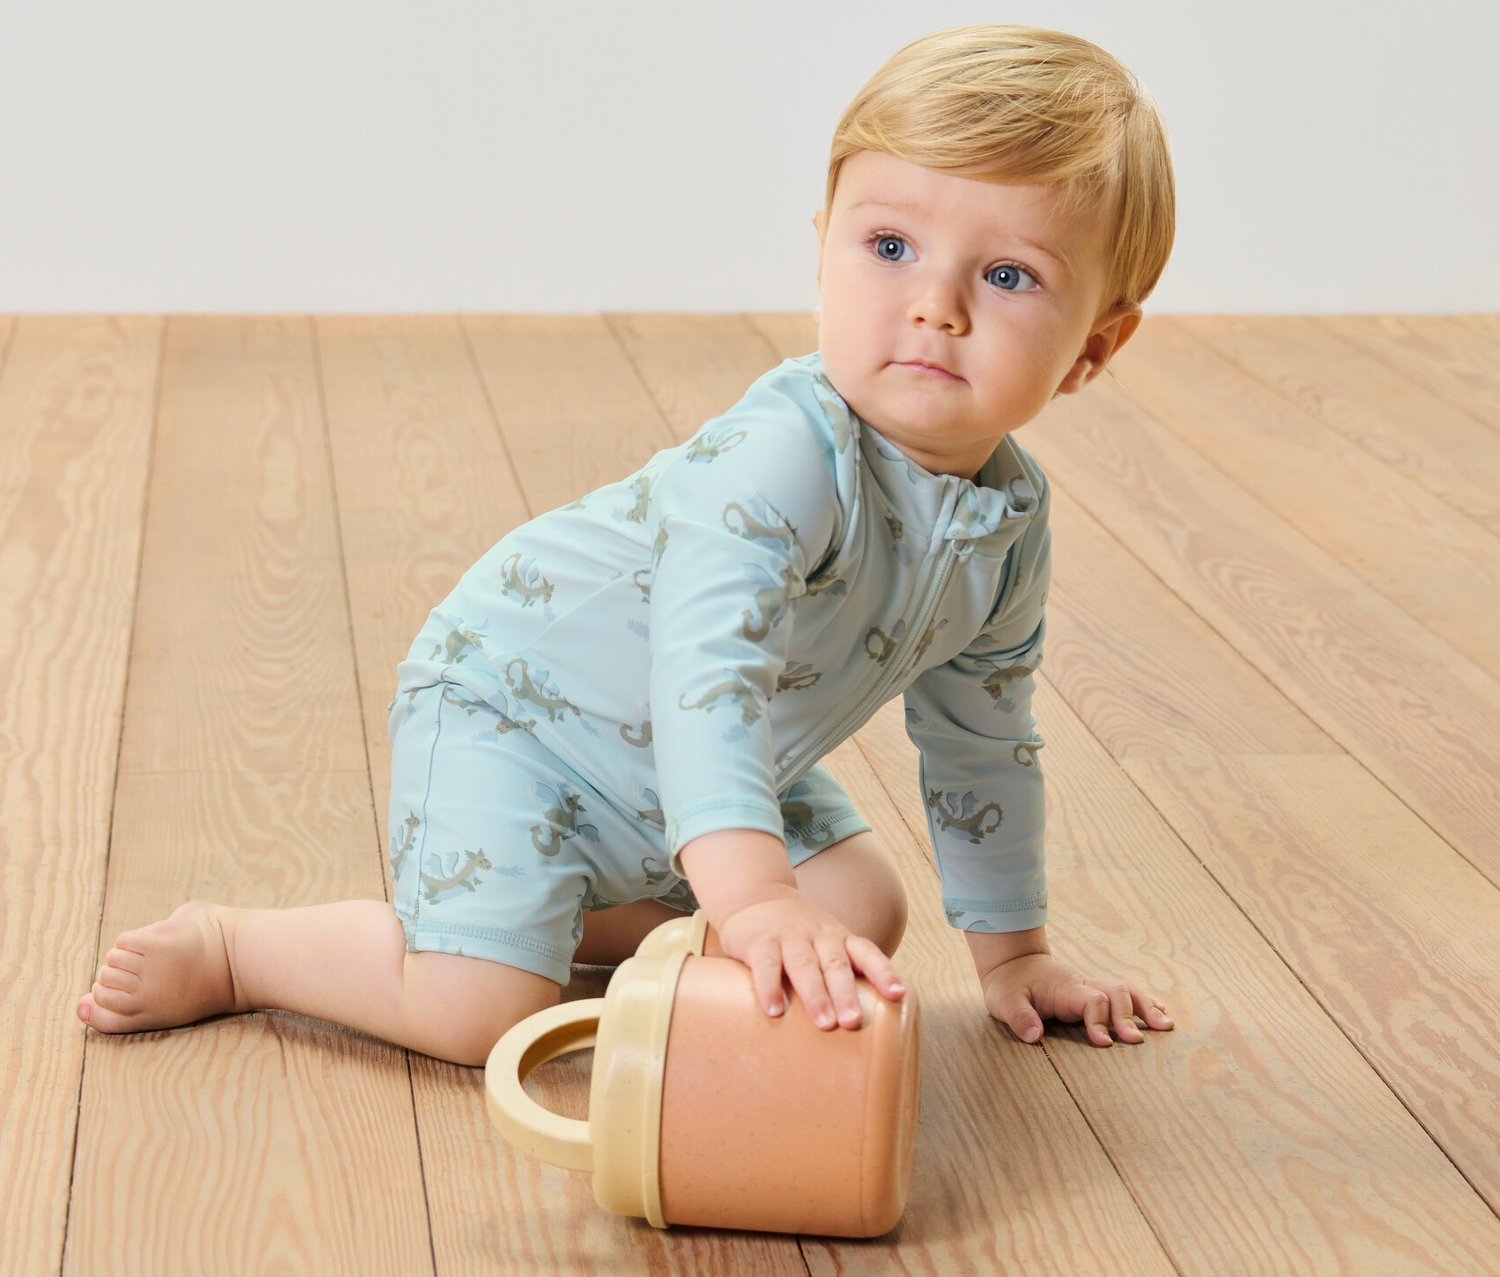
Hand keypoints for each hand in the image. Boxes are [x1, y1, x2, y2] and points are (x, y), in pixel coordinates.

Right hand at [715, 889, 905, 1030]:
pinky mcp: (759, 941)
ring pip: (804, 965)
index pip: (867, 952)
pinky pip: (766, 964)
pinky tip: (774, 1010)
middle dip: (846, 993)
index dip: (883, 972)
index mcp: (840, 938)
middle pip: (836, 964)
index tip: (897, 994)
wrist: (756, 896)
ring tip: (824, 1023)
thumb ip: (842, 974)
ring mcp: (789, 936)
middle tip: (853, 1022)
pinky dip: (770, 987)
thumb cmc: (800, 935)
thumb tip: (868, 1025)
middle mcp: (818, 935)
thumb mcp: (826, 944)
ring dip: (815, 995)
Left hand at [980, 950, 1171, 1045]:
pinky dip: (1143, 1001)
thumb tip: (1034, 1036)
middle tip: (1139, 1041)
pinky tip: (1159, 1011)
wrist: (1012, 962)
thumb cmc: (1009, 985)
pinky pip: (1123, 991)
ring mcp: (1090, 985)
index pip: (1092, 1000)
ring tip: (1166, 1025)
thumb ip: (1019, 1017)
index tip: (1105, 1043)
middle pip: (1116, 993)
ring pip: (1125, 989)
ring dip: (1146, 1006)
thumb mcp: (1004, 1001)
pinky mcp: (1092, 990)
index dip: (1101, 1021)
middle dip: (1130, 1016)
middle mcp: (1083, 985)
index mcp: (1064, 989)